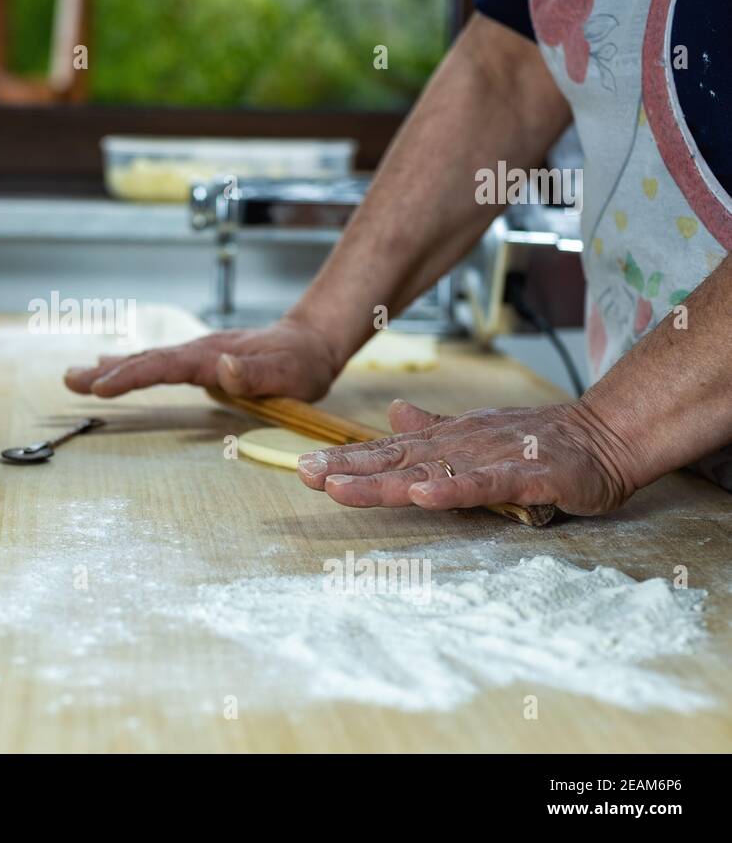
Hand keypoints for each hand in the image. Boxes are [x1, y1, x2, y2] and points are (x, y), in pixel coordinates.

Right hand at [64, 316, 340, 399]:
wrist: (311, 341)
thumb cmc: (303, 363)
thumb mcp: (291, 374)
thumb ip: (257, 374)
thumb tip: (220, 369)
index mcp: (213, 357)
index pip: (165, 366)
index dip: (132, 376)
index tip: (102, 385)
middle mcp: (199, 352)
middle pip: (146, 360)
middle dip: (107, 373)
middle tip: (70, 381)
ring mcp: (196, 355)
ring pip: (147, 360)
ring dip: (110, 369)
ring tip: (74, 376)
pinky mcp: (198, 361)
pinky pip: (156, 364)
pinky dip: (128, 366)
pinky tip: (108, 366)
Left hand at [295, 399, 636, 515]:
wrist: (604, 434)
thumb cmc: (537, 438)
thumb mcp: (476, 433)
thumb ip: (433, 429)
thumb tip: (394, 413)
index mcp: (446, 442)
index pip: (387, 452)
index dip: (346, 461)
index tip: (305, 470)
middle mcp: (459, 447)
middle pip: (394, 461)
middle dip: (348, 470)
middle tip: (304, 476)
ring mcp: (489, 459)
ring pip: (427, 471)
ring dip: (382, 481)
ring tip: (340, 488)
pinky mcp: (524, 475)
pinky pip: (483, 484)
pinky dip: (452, 488)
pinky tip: (422, 494)